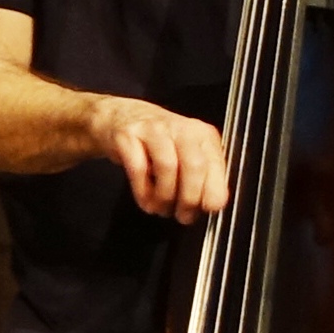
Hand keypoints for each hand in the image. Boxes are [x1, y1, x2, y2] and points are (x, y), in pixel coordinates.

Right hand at [90, 97, 229, 223]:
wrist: (119, 117)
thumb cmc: (158, 141)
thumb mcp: (186, 154)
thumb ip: (202, 176)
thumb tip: (211, 204)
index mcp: (202, 134)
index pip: (214, 165)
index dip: (213, 190)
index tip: (208, 209)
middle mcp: (181, 129)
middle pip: (193, 165)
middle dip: (189, 198)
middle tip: (183, 216)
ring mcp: (153, 130)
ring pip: (167, 166)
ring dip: (165, 196)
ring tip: (162, 209)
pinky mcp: (128, 136)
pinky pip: (138, 168)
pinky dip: (143, 191)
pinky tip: (146, 201)